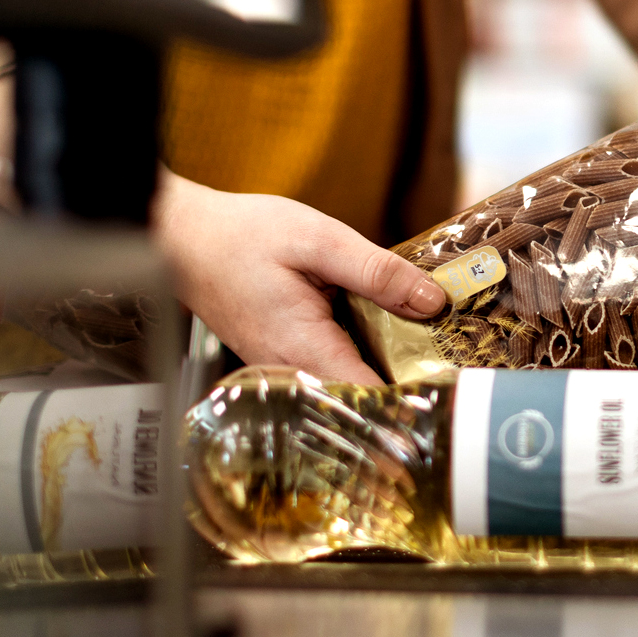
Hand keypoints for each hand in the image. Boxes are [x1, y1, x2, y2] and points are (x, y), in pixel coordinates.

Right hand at [153, 171, 444, 382]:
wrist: (182, 238)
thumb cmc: (240, 235)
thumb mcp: (319, 240)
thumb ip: (378, 274)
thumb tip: (432, 302)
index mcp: (306, 348)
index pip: (372, 400)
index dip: (415, 400)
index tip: (454, 390)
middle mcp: (294, 372)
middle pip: (364, 400)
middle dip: (409, 387)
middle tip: (455, 367)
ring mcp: (286, 370)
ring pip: (348, 387)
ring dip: (387, 372)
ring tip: (431, 351)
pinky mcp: (283, 360)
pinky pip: (331, 370)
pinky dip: (361, 357)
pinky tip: (387, 335)